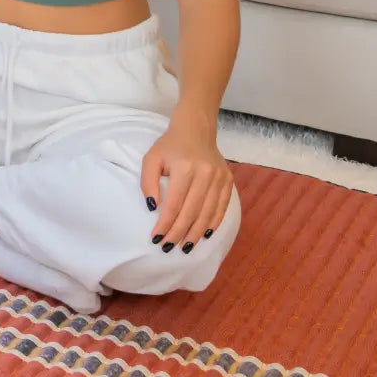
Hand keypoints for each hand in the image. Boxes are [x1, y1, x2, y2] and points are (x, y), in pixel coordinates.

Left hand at [139, 108, 234, 252]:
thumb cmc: (169, 146)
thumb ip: (148, 182)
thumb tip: (152, 207)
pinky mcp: (228, 181)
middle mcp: (204, 173)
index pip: (174, 204)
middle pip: (191, 212)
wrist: (195, 129)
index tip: (156, 238)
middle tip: (169, 247)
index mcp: (184, 167)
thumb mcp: (151, 158)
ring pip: (207, 213)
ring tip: (185, 247)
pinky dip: (212, 223)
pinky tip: (203, 234)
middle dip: (179, 233)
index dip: (165, 224)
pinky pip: (221, 208)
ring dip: (195, 233)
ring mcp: (219, 177)